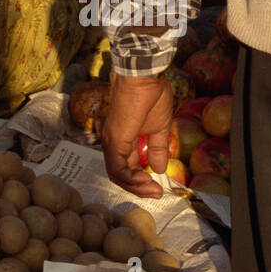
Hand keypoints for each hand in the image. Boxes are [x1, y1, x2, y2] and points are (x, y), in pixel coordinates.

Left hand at [101, 74, 173, 198]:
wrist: (144, 77)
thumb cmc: (150, 95)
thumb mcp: (159, 127)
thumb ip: (158, 148)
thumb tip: (160, 168)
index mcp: (122, 140)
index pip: (126, 167)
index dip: (140, 180)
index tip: (158, 187)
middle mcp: (112, 143)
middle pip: (119, 175)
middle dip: (138, 188)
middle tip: (155, 194)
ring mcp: (111, 142)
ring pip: (116, 174)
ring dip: (135, 186)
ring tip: (153, 190)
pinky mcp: (114, 140)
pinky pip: (117, 168)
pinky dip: (131, 178)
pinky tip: (147, 181)